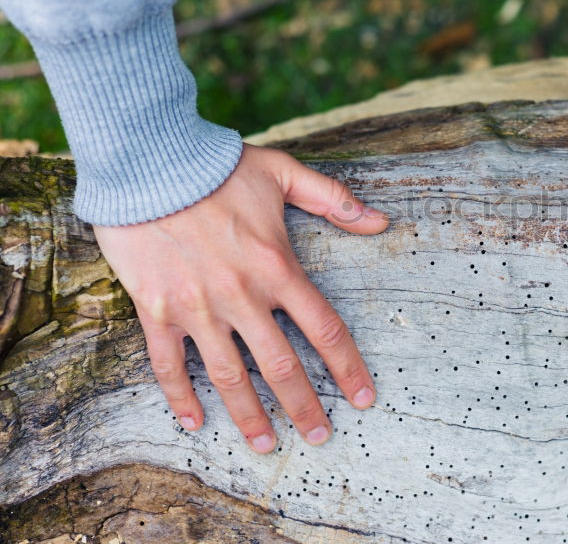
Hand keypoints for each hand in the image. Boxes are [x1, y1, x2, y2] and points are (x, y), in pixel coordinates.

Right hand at [94, 144, 388, 452]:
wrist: (146, 161)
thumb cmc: (217, 166)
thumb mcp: (284, 173)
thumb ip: (335, 200)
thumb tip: (382, 221)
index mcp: (277, 268)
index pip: (323, 330)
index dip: (348, 368)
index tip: (364, 398)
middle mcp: (241, 297)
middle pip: (281, 366)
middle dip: (305, 407)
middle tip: (320, 438)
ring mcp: (197, 308)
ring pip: (229, 376)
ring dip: (249, 415)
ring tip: (266, 444)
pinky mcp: (156, 310)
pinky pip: (169, 364)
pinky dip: (180, 396)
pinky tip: (194, 422)